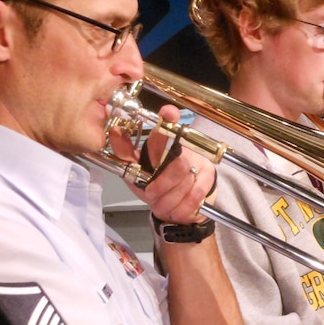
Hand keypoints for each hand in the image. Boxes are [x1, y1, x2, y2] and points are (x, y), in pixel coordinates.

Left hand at [108, 104, 214, 223]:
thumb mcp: (136, 170)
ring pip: (186, 183)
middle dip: (162, 186)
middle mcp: (184, 149)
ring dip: (170, 200)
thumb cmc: (155, 184)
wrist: (180, 205)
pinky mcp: (208, 177)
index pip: (166, 128)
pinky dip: (182, 207)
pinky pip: (196, 194)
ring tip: (162, 207)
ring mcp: (199, 162)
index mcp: (162, 143)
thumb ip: (125, 153)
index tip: (168, 113)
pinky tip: (176, 211)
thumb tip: (115, 131)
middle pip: (177, 165)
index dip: (168, 119)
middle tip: (152, 195)